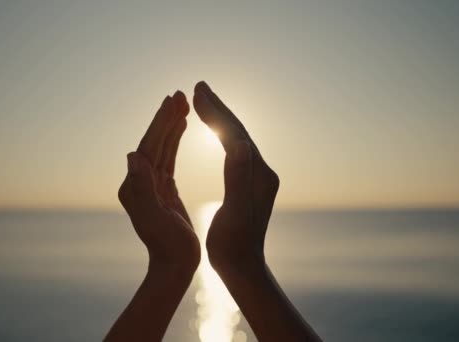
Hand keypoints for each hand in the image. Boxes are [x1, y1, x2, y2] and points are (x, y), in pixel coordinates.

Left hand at [118, 91, 199, 270]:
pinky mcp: (164, 189)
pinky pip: (169, 158)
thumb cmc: (168, 247)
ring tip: (182, 103)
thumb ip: (142, 188)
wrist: (173, 267)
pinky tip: (182, 127)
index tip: (172, 100)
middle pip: (153, 142)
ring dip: (171, 124)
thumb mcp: (155, 218)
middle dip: (165, 117)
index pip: (148, 146)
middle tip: (179, 93)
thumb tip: (132, 156)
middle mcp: (139, 181)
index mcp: (135, 186)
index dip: (160, 122)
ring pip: (162, 147)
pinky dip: (174, 139)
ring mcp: (151, 184)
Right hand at [193, 81, 278, 268]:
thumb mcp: (235, 214)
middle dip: (218, 107)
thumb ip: (237, 177)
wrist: (244, 267)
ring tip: (202, 101)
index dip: (216, 112)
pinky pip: (236, 150)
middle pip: (238, 130)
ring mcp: (258, 176)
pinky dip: (222, 134)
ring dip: (220, 118)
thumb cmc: (233, 246)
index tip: (197, 91)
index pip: (235, 134)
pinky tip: (214, 133)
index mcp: (257, 174)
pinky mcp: (251, 182)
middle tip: (198, 86)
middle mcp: (262, 170)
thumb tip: (238, 142)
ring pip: (237, 138)